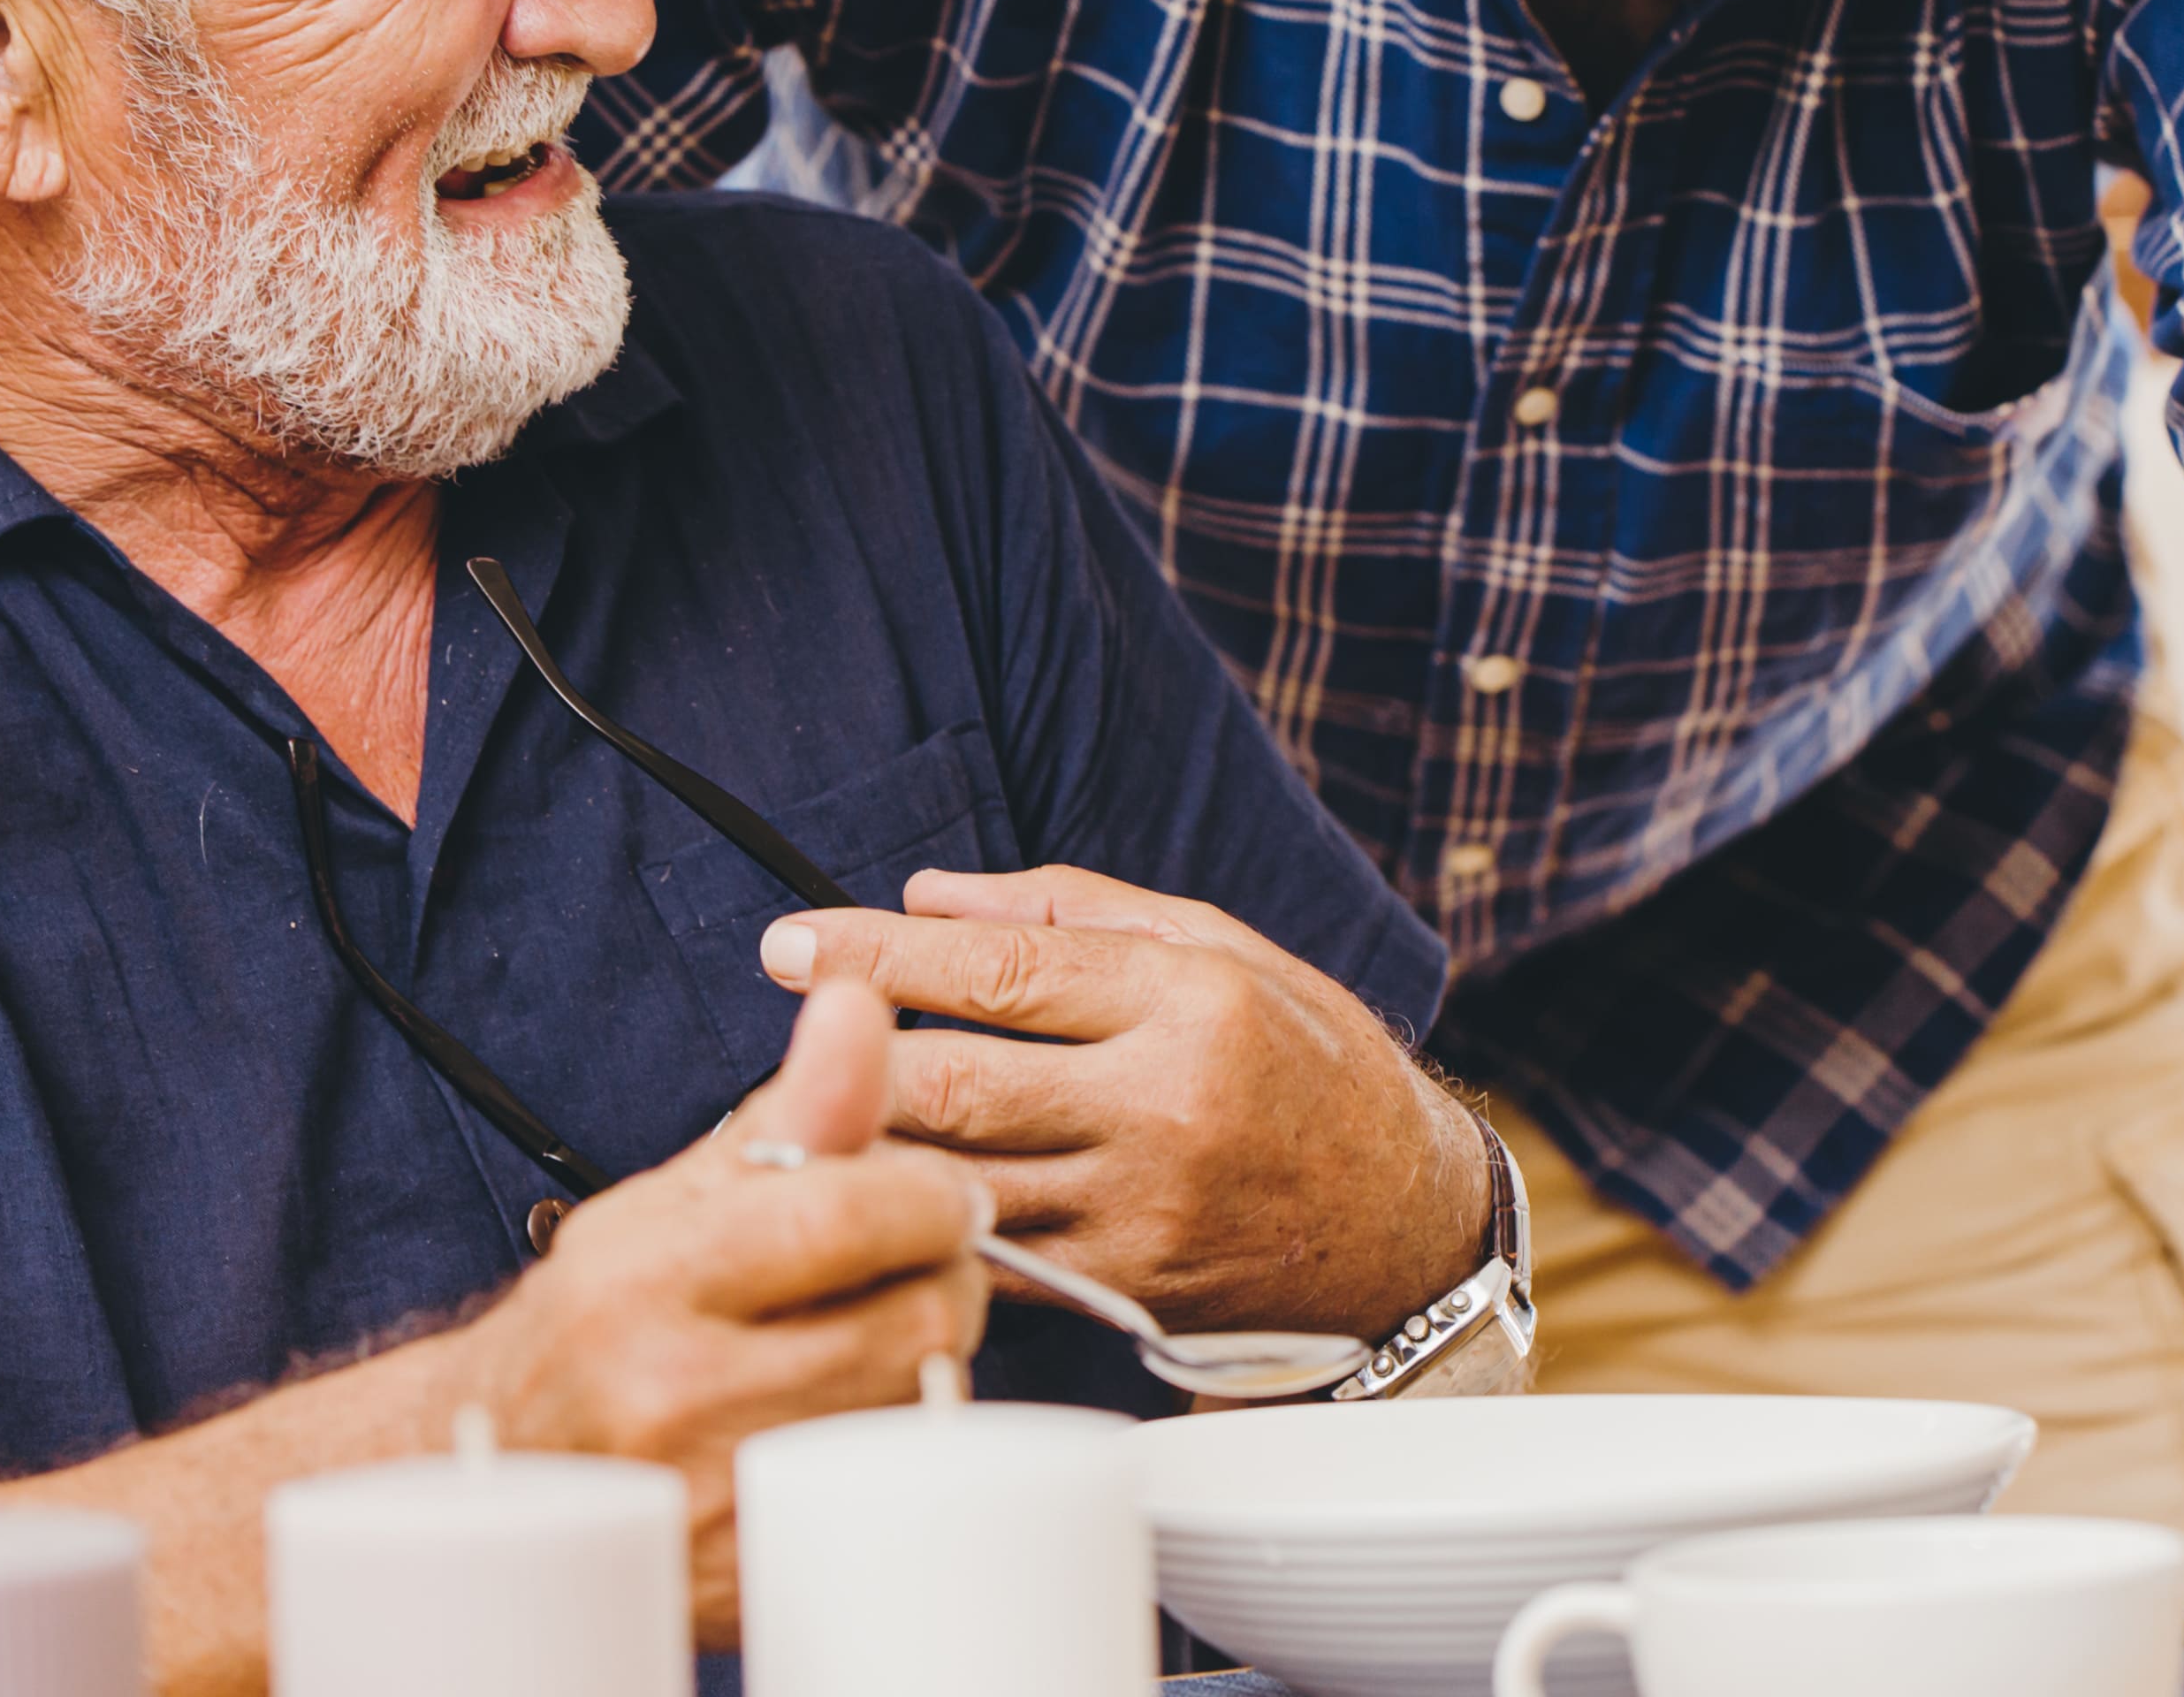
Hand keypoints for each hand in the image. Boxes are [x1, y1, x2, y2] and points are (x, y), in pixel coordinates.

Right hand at [451, 976, 988, 1638]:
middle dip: (940, 1279)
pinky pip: (887, 1493)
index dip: (929, 1197)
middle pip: (912, 1321)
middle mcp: (671, 1390)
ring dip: (925, 1363)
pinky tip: (850, 1417)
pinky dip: (894, 1446)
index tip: (943, 1193)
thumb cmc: (606, 1316)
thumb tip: (859, 1005)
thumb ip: (792, 1109)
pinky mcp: (746, 1577)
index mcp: (647, 1277)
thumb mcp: (679, 1198)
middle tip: (914, 1268)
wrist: (507, 1469)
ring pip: (915, 1407)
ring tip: (872, 1338)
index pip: (847, 1215)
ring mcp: (710, 1496)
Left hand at [760, 866, 1484, 1341]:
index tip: (792, 939)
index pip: (998, 970)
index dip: (878, 953)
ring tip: (806, 1109)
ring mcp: (1142, 1210)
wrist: (1401, 1221)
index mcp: (1187, 1001)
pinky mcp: (1128, 1289)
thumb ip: (1076, 911)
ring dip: (869, 1145)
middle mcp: (1163, 1106)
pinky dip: (930, 1219)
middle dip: (844, 1051)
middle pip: (956, 1080)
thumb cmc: (1304, 1060)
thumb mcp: (1221, 947)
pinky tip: (886, 1189)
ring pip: (957, 1177)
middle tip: (783, 1024)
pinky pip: (996, 1255)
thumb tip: (931, 895)